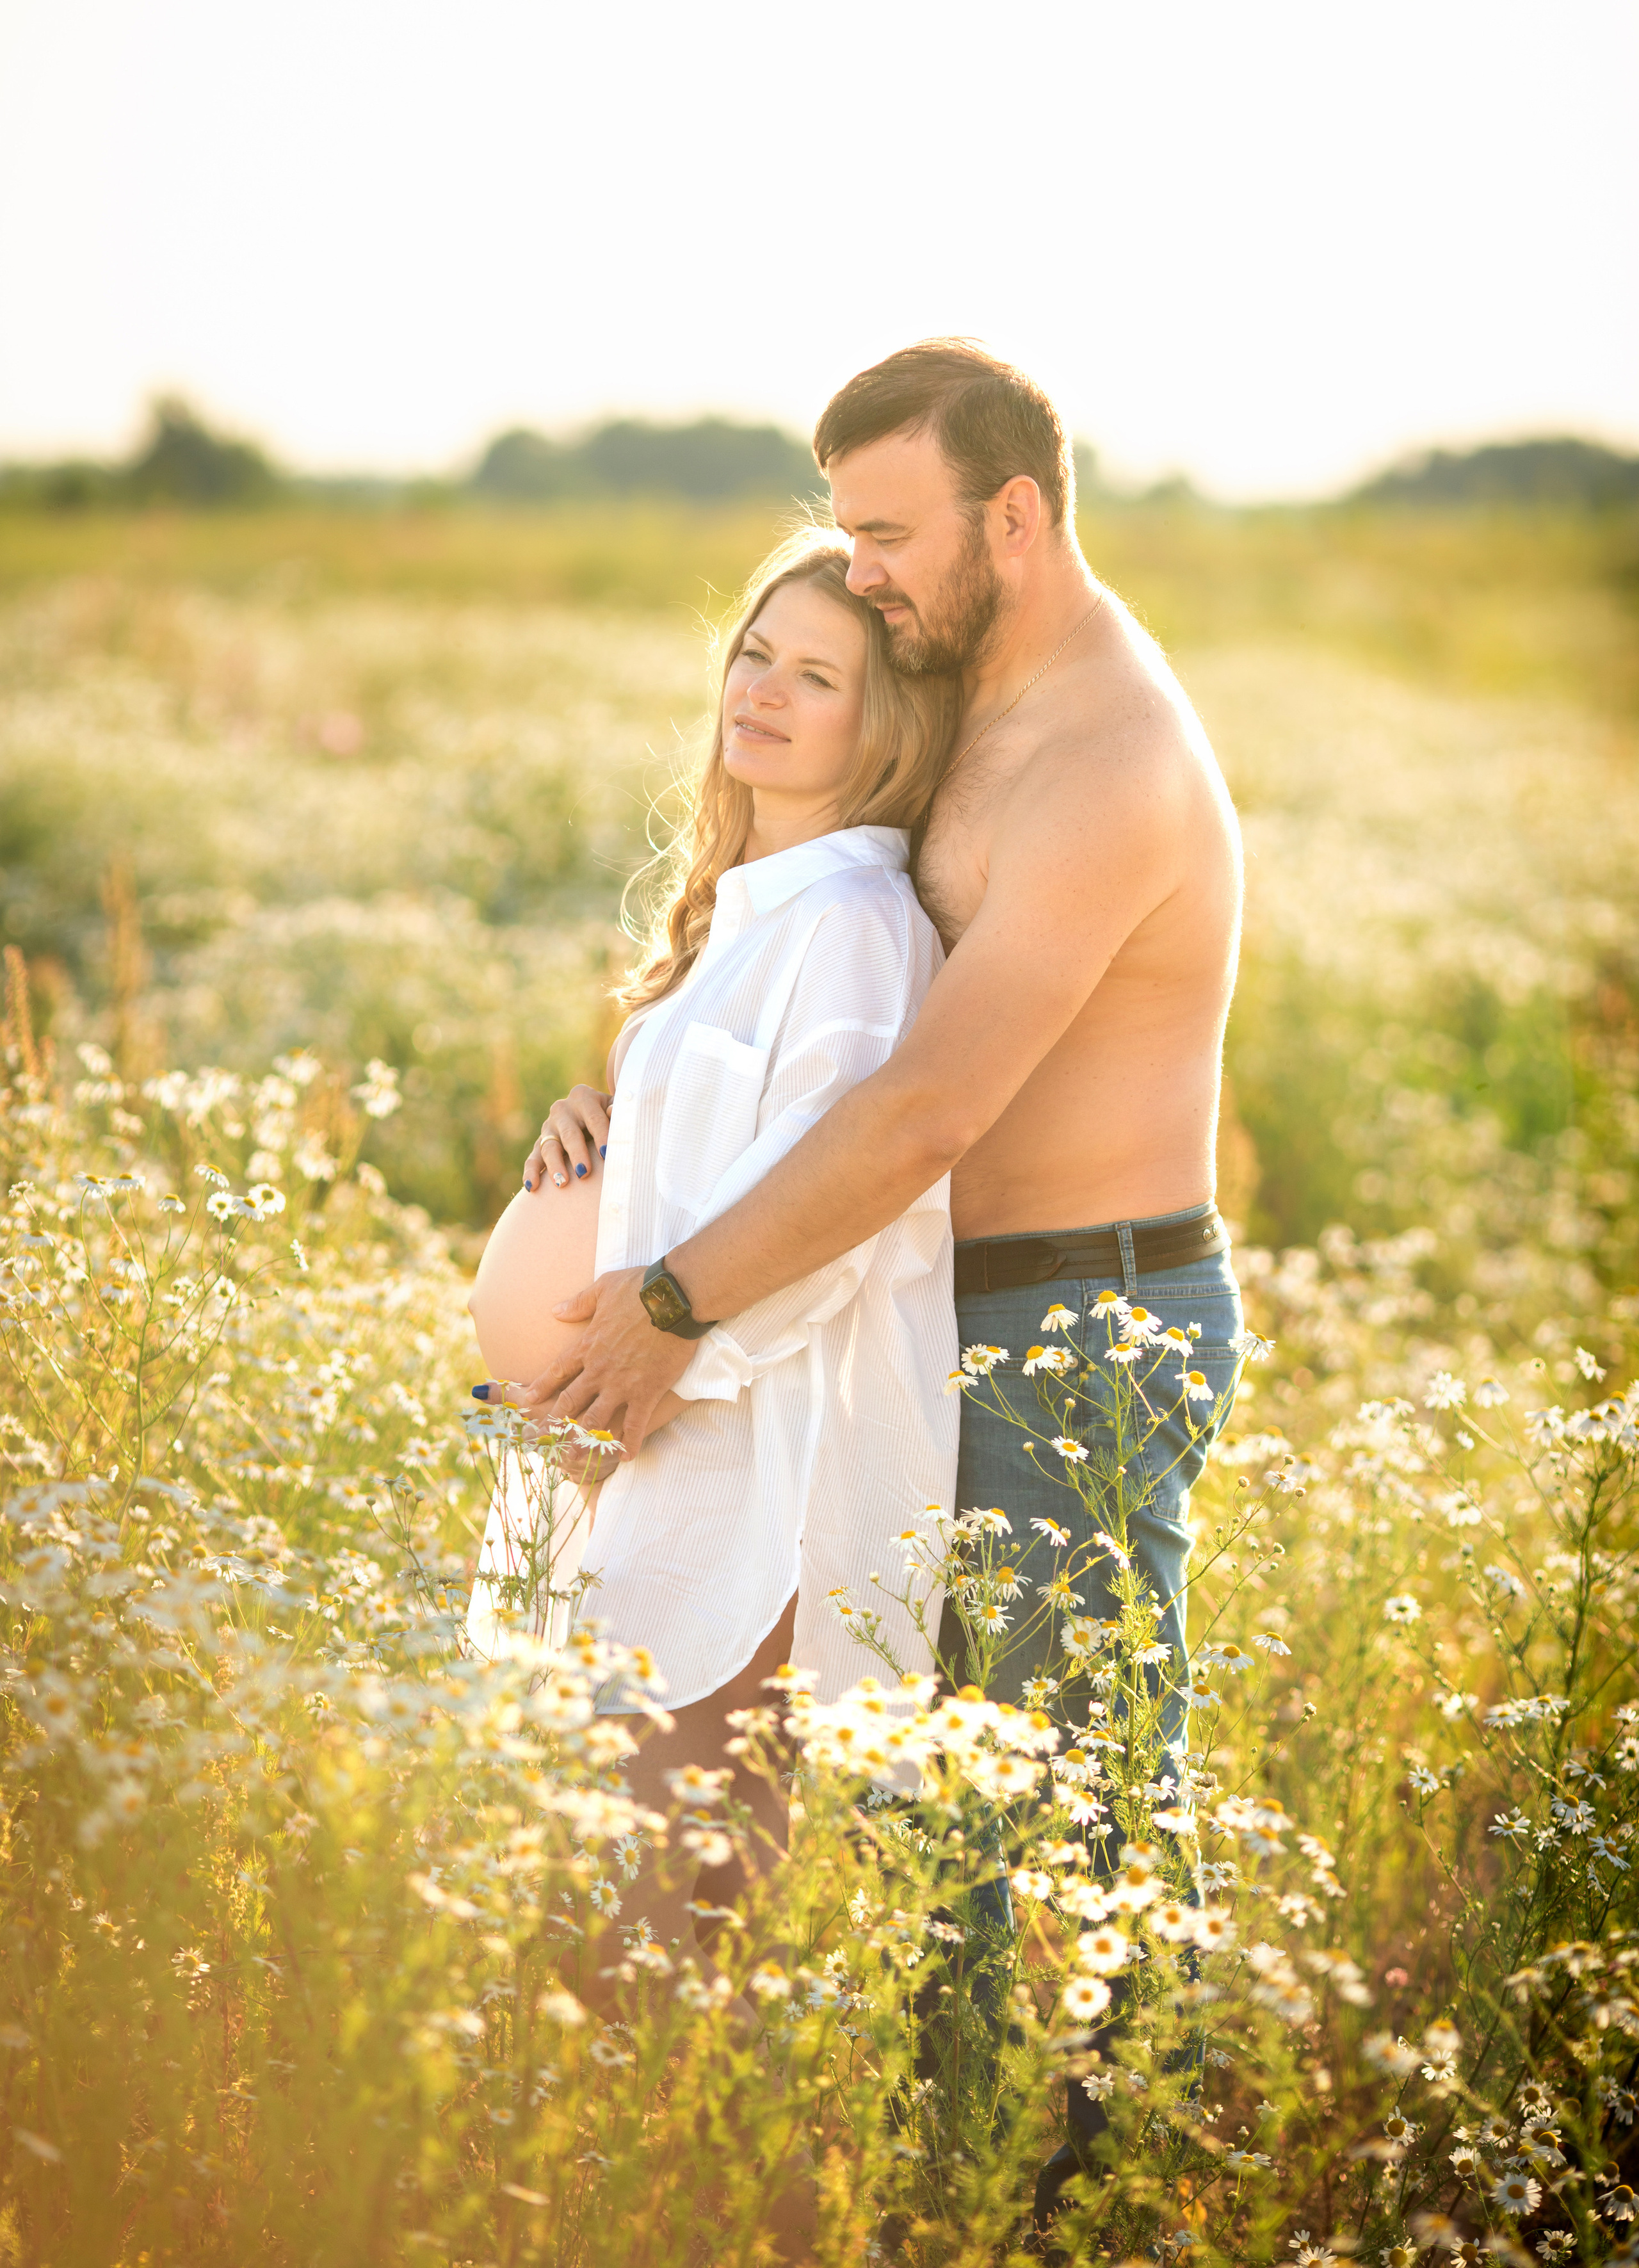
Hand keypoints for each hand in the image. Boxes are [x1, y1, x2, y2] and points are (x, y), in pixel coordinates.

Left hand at [514, 1266, 695, 1452]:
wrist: (673, 1300)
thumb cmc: (640, 1288)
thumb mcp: (604, 1288)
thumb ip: (578, 1304)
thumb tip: (554, 1311)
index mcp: (587, 1345)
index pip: (557, 1371)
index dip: (542, 1387)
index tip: (528, 1401)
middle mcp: (598, 1369)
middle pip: (570, 1401)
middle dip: (554, 1423)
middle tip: (542, 1441)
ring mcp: (621, 1384)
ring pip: (595, 1419)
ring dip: (583, 1440)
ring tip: (574, 1458)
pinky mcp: (646, 1392)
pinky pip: (634, 1424)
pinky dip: (629, 1442)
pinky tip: (626, 1457)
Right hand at [522, 1085, 610, 1190]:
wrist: (592, 1117)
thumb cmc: (610, 1115)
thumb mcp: (615, 1108)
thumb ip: (617, 1111)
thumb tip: (613, 1112)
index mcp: (583, 1097)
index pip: (594, 1118)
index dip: (601, 1136)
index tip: (606, 1154)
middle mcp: (563, 1109)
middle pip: (570, 1134)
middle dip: (577, 1153)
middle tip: (584, 1173)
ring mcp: (549, 1126)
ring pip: (549, 1147)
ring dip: (554, 1165)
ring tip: (562, 1183)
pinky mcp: (540, 1142)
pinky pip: (533, 1158)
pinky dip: (531, 1172)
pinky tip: (532, 1187)